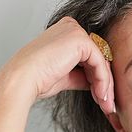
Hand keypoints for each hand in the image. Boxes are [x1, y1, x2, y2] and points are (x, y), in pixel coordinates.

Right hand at [0, 17, 114, 114]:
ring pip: (101, 61)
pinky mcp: (80, 39)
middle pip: (98, 57)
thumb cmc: (37, 79)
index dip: (97, 78)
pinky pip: (100, 62)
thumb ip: (82, 75)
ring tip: (105, 105)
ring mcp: (75, 31)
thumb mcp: (65, 75)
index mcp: (65, 32)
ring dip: (106, 85)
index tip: (101, 97)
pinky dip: (103, 81)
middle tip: (108, 104)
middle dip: (104, 83)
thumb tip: (97, 83)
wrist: (23, 80)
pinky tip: (101, 96)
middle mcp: (71, 27)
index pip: (90, 55)